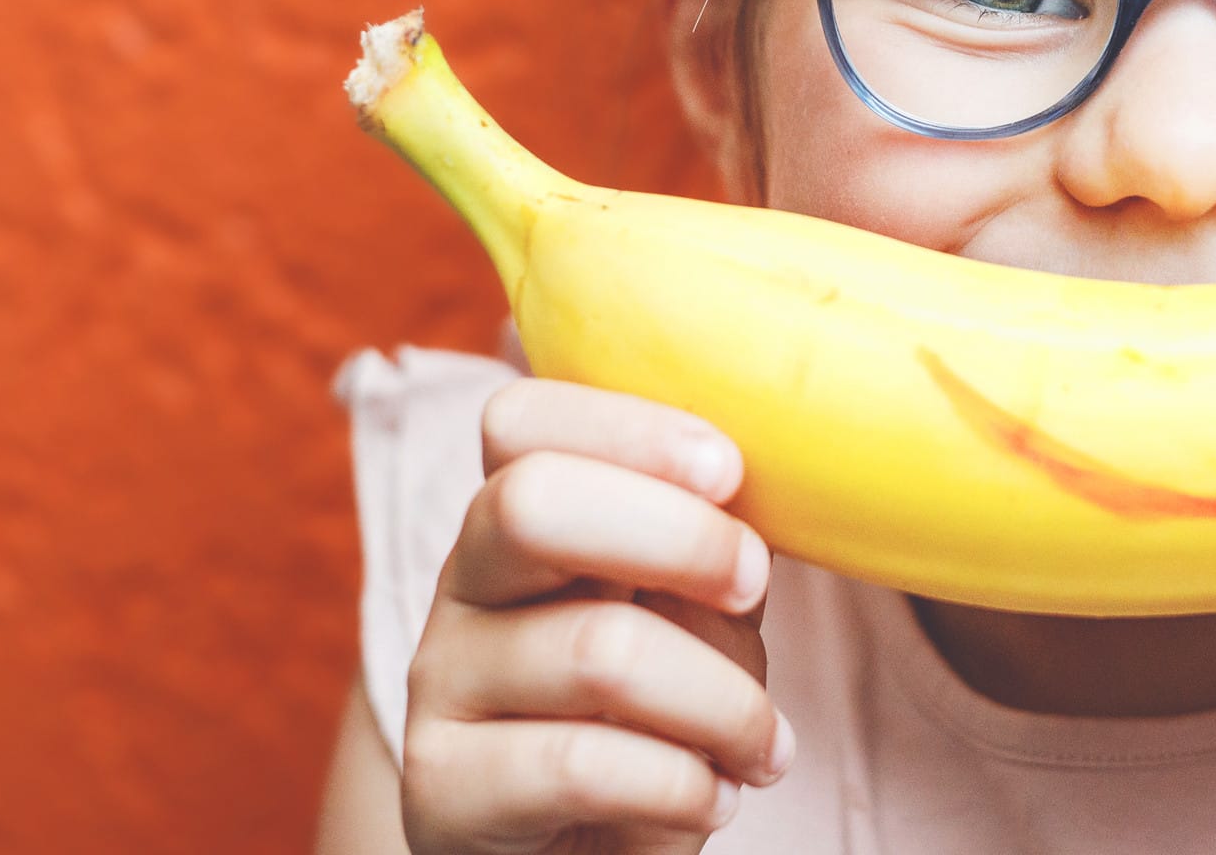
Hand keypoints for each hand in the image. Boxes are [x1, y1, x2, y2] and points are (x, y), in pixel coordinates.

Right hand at [398, 380, 793, 853]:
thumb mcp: (690, 610)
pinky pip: (583, 765)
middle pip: (531, 503)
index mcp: (520, 515)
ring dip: (724, 701)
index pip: (521, 420)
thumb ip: (708, 546)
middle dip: (681, 538)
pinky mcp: (442, 791)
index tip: (730, 471)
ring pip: (599, 648)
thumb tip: (775, 496)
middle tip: (751, 588)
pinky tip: (714, 795)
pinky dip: (684, 784)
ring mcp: (441, 685)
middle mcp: (465, 585)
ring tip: (764, 745)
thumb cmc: (655, 712)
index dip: (629, 428)